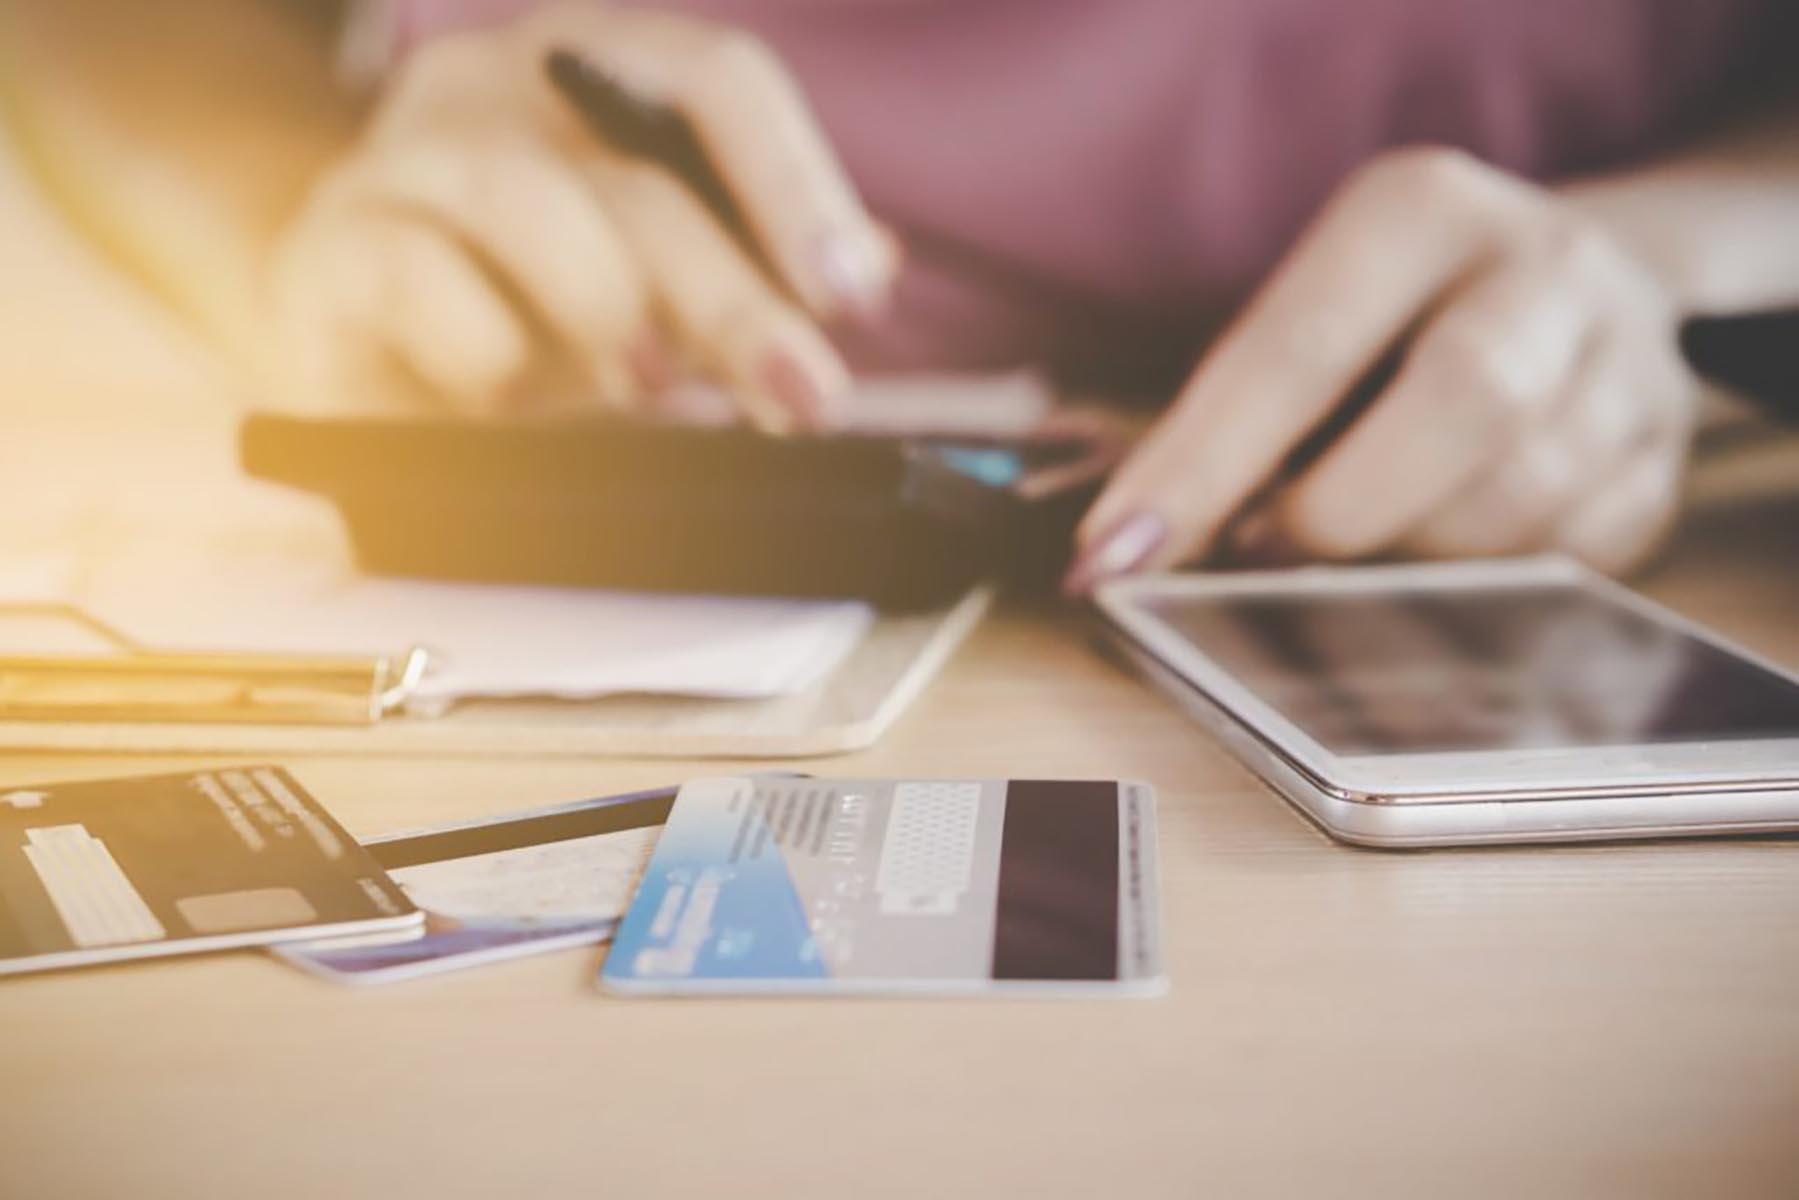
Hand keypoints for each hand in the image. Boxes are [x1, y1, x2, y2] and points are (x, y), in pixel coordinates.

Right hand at [263, 3, 894, 430]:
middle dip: (733, 298)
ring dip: (606, 306)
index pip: (718, 77)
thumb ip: (753, 255)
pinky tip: (508, 400)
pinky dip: (483, 352)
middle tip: (802, 395)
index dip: (797, 182)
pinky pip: (415, 279)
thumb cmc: (525, 285)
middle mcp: (499, 87)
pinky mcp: (329, 248)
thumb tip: (868, 268)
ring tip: (650, 390)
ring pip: (523, 201)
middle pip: (637, 173)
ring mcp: (404, 158)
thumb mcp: (655, 265)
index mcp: (597, 66)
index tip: (853, 298)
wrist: (348, 309)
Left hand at [1068, 147, 1697, 589]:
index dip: (1201, 463)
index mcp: (1421, 210)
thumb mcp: (1310, 316)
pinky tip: (1433, 558)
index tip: (1118, 553)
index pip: (1300, 345)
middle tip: (1261, 556)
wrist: (1565, 292)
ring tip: (1346, 552)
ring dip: (1406, 556)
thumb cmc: (1384, 325)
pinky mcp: (1663, 462)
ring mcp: (1625, 364)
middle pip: (1462, 401)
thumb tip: (1142, 546)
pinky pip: (1571, 557)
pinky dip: (1478, 582)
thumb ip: (1235, 415)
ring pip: (1523, 495)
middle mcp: (1541, 268)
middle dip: (1338, 511)